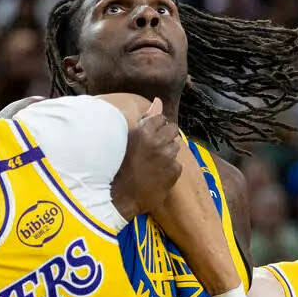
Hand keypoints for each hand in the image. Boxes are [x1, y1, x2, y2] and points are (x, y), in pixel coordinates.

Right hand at [110, 98, 180, 218]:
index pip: (162, 119)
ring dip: (167, 153)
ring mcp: (167, 157)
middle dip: (166, 137)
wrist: (121, 195)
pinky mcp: (174, 171)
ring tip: (153, 163)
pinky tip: (157, 175)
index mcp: (144, 131)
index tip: (152, 135)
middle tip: (155, 149)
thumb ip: (147, 118)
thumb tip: (159, 101)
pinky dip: (169, 169)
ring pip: (175, 147)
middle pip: (173, 130)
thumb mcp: (129, 138)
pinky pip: (177, 165)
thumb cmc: (120, 165)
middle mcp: (158, 142)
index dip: (157, 127)